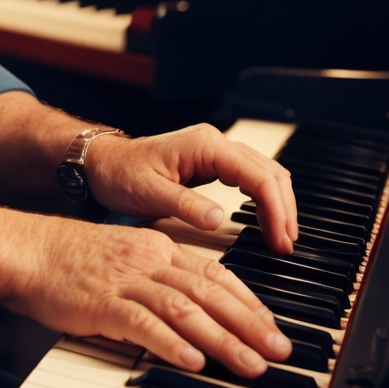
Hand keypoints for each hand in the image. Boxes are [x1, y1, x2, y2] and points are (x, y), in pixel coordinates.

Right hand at [0, 209, 292, 376]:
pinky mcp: (101, 302)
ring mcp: (124, 280)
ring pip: (185, 307)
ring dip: (223, 338)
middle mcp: (146, 259)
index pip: (213, 272)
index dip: (249, 301)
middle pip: (209, 291)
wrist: (23, 248)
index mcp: (154, 245)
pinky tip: (191, 361)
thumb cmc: (66, 258)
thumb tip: (193, 310)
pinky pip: (142, 323)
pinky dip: (170, 343)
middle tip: (279, 352)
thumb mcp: (121, 257)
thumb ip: (156, 277)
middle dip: (250, 324)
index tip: (273, 327)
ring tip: (250, 364)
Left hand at [84, 125, 297, 253]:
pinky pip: (251, 177)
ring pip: (265, 173)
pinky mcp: (213, 162)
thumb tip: (218, 220)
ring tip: (281, 238)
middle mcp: (214, 142)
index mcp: (204, 145)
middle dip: (284, 208)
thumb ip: (185, 205)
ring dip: (278, 203)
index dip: (275, 209)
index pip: (256, 176)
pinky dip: (265, 198)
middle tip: (285, 244)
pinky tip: (266, 221)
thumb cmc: (121, 174)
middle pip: (269, 171)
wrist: (103, 164)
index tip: (279, 240)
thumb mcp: (149, 193)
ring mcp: (215, 150)